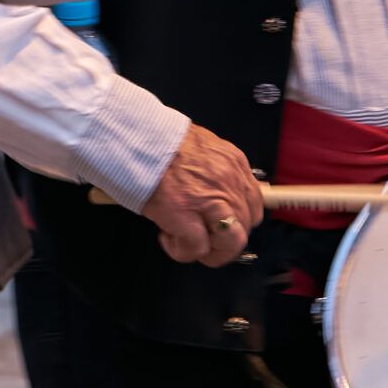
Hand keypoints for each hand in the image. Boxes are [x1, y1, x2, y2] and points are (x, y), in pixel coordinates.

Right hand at [139, 123, 264, 267]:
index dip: (237, 217)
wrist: (133, 137)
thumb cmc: (157, 140)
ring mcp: (209, 201)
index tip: (220, 220)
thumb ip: (215, 168)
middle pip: (245, 227)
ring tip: (189, 243)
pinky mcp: (184, 216)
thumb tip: (215, 190)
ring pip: (230, 243)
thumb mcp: (201, 147)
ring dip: (211, 251)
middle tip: (201, 234)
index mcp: (233, 163)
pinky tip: (168, 238)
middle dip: (223, 237)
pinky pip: (196, 248)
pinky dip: (182, 251)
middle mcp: (228, 182)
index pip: (254, 203)